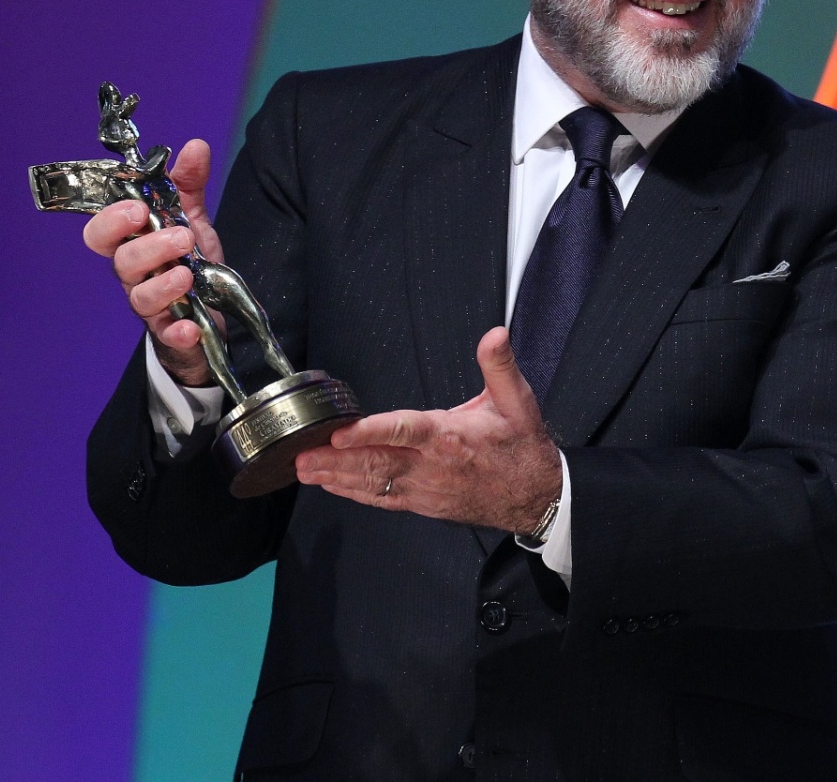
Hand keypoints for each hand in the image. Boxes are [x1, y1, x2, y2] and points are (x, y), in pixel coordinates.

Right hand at [81, 138, 222, 386]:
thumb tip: (195, 146)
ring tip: (188, 274)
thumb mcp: (191, 218)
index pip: (101, 232)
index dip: (111, 221)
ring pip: (139, 297)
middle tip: (180, 237)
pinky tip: (190, 325)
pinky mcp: (171, 331)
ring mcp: (151, 305)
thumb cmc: (189, 261)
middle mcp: (135, 274)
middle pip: (122, 262)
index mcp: (133, 243)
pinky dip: (177, 331)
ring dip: (162, 284)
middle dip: (148, 247)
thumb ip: (188, 185)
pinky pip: (167, 335)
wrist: (213, 311)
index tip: (137, 209)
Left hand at [295, 327, 562, 533]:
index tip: (340, 433)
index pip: (404, 430)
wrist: (534, 496)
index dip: (370, 432)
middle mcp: (431, 465)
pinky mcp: (421, 503)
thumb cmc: (522, 447)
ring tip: (305, 470)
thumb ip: (500, 365)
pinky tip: (332, 487)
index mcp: (450, 437)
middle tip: (302, 455)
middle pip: (376, 461)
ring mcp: (423, 488)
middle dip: (336, 459)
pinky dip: (354, 493)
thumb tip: (495, 334)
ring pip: (373, 483)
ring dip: (337, 477)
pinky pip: (382, 498)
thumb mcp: (518, 401)